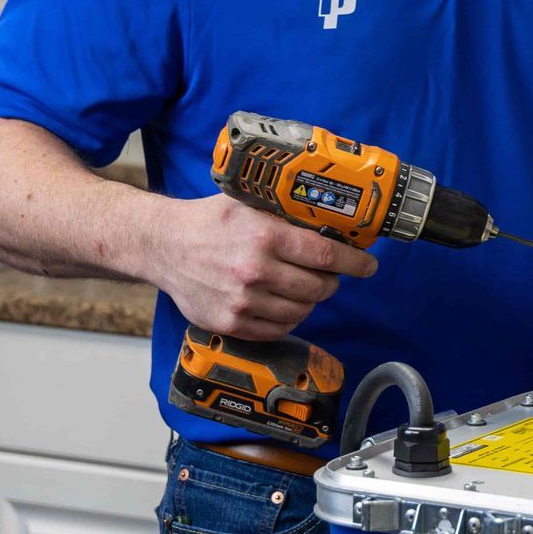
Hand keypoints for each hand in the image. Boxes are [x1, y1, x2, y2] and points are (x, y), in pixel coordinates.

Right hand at [146, 195, 377, 339]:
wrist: (163, 245)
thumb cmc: (210, 221)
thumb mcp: (249, 204)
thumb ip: (287, 215)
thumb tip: (333, 223)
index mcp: (264, 237)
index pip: (325, 257)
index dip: (354, 263)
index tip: (368, 266)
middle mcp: (254, 271)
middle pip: (318, 288)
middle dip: (332, 282)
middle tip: (330, 274)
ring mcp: (242, 302)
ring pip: (302, 311)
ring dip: (311, 301)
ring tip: (305, 287)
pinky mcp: (231, 323)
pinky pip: (278, 329)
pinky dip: (289, 318)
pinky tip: (284, 303)